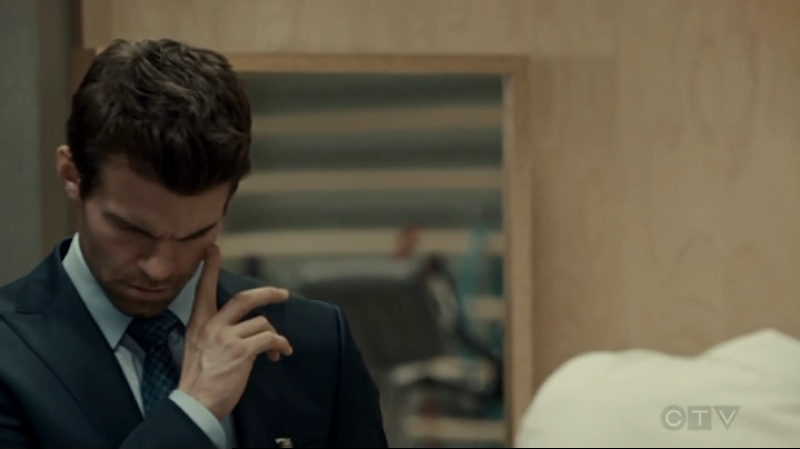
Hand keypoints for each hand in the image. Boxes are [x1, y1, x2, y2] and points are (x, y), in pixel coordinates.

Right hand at [177, 245, 292, 419]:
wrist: (194, 403)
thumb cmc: (198, 379)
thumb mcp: (195, 347)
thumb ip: (212, 332)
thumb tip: (236, 328)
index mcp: (199, 323)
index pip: (204, 288)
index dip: (210, 267)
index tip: (213, 248)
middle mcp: (212, 325)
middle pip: (245, 298)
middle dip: (268, 293)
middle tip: (282, 294)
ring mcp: (227, 337)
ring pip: (262, 323)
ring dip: (274, 335)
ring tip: (276, 349)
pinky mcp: (242, 351)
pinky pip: (269, 338)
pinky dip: (279, 345)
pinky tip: (280, 354)